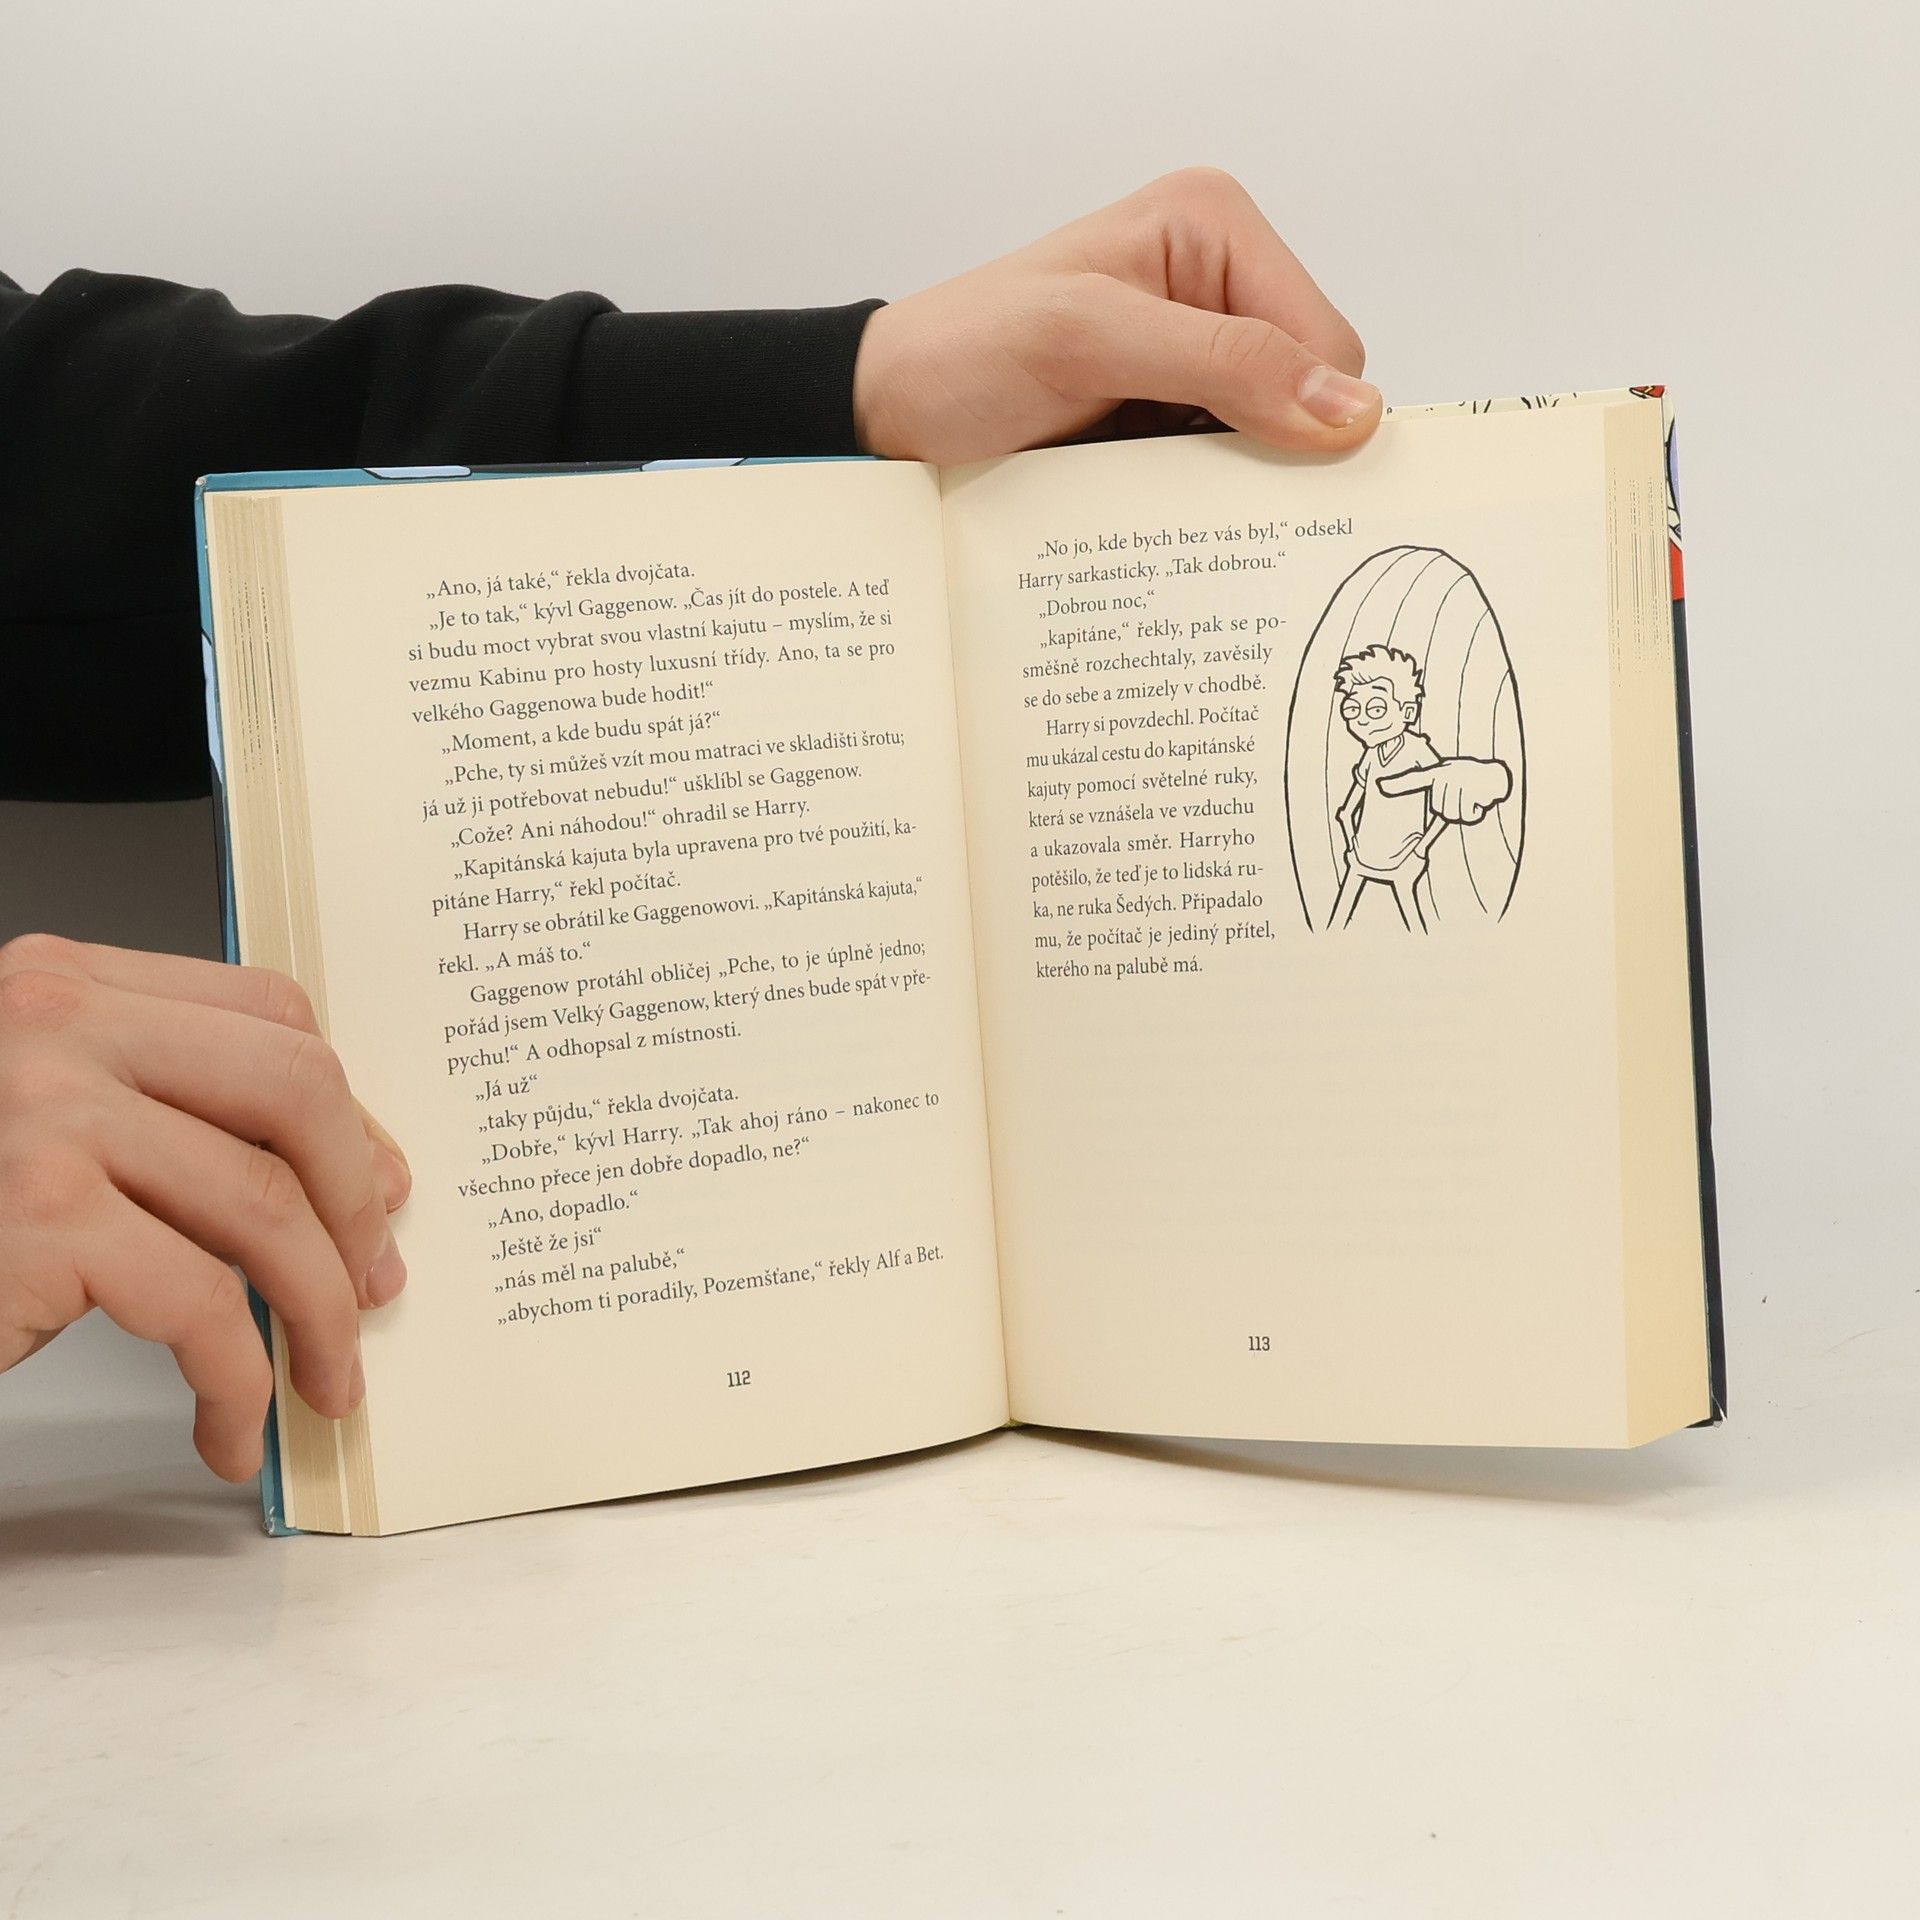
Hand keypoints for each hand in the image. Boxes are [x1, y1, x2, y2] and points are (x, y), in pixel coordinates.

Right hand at [0, 935, 410, 1480]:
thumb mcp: (51, 1124)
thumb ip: (173, 1116)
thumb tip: (359, 1176)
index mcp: (67, 984)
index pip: (271, 1014)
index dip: (346, 1113)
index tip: (377, 1192)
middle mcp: (55, 1024)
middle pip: (295, 1090)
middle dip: (356, 1203)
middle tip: (372, 1286)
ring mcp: (45, 1113)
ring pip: (265, 1205)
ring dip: (320, 1313)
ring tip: (328, 1380)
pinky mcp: (37, 1216)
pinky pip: (202, 1304)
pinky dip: (242, 1383)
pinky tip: (234, 1428)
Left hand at [852, 168, 1379, 464]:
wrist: (889, 409)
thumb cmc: (964, 353)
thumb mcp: (1091, 340)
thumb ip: (1223, 362)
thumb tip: (1347, 408)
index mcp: (1215, 228)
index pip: (1328, 340)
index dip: (1309, 413)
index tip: (1248, 467)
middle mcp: (1216, 283)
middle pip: (1309, 394)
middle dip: (1267, 448)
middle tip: (1186, 481)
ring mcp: (1194, 354)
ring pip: (1273, 440)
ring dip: (1230, 481)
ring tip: (1159, 491)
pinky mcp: (1168, 411)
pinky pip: (1224, 466)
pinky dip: (1200, 496)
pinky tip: (1153, 503)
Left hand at [1377, 756, 1512, 823]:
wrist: (1494, 775)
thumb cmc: (1466, 778)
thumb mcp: (1444, 780)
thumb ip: (1424, 791)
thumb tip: (1394, 794)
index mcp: (1436, 774)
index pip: (1414, 780)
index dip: (1396, 784)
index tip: (1379, 786)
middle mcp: (1446, 774)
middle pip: (1442, 811)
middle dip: (1454, 810)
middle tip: (1462, 795)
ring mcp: (1461, 779)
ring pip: (1455, 814)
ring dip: (1466, 811)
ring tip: (1470, 796)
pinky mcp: (1476, 787)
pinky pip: (1469, 814)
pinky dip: (1476, 811)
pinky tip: (1479, 799)